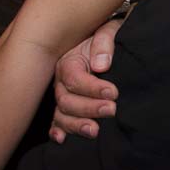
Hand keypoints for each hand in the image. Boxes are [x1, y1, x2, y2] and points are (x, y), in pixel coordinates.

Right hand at [49, 19, 121, 142]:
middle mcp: (60, 80)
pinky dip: (57, 130)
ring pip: (62, 113)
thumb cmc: (106, 35)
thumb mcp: (108, 30)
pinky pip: (56, 120)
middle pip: (67, 99)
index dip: (93, 88)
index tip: (114, 93)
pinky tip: (62, 139)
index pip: (75, 78)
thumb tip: (102, 65)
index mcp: (69, 61)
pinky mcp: (65, 105)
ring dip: (76, 124)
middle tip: (111, 110)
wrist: (102, 38)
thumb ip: (104, 43)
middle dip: (89, 107)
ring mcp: (62, 94)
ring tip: (94, 131)